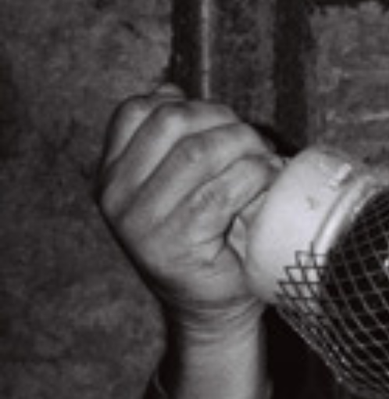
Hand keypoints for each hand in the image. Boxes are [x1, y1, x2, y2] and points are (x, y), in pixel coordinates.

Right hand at [95, 85, 278, 345]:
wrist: (214, 309)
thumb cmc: (209, 240)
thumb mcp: (181, 184)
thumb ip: (173, 140)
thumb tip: (170, 89)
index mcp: (111, 175)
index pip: (138, 110)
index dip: (190, 106)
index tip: (222, 126)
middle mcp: (115, 196)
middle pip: (173, 121)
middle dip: (224, 124)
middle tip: (254, 145)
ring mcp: (140, 222)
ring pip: (201, 151)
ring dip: (247, 150)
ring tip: (266, 166)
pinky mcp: (175, 242)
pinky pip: (222, 190)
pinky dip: (255, 178)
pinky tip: (268, 185)